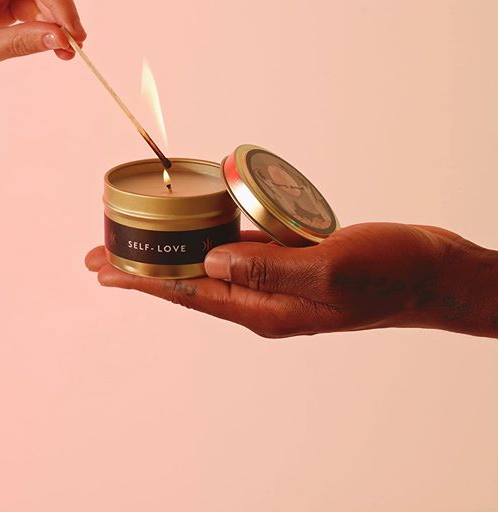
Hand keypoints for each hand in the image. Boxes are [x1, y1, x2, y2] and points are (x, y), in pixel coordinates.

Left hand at [86, 224, 497, 338]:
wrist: (428, 271)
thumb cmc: (389, 273)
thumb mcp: (330, 271)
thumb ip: (271, 268)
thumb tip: (213, 261)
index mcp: (265, 309)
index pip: (191, 294)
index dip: (145, 283)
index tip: (104, 273)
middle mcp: (263, 298)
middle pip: (190, 282)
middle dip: (145, 270)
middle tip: (102, 257)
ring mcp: (276, 280)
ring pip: (212, 263)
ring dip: (174, 251)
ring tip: (140, 241)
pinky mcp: (290, 260)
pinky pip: (242, 247)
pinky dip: (214, 234)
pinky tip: (200, 222)